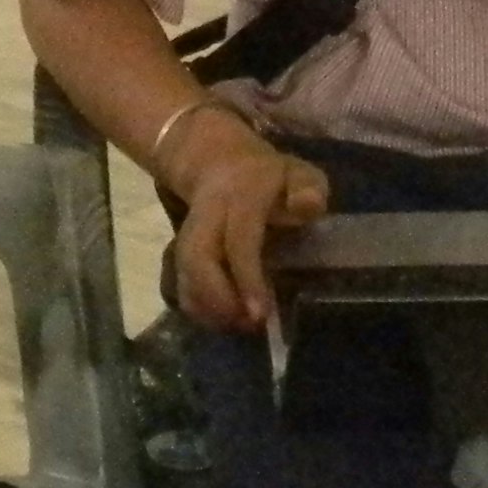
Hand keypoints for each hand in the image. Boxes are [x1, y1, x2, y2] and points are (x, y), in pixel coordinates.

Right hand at [163, 120, 333, 332]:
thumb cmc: (272, 179)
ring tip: (235, 326)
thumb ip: (308, 188)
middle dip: (216, 298)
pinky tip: (219, 320)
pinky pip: (179, 278)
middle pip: (196, 256)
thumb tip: (308, 207)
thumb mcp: (298, 174)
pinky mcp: (181, 247)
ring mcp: (189, 230)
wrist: (219, 161)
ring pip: (184, 270)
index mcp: (240, 196)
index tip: (259, 314)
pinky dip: (196, 305)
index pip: (238, 239)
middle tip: (246, 325)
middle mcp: (208, 214)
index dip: (246, 277)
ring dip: (205, 305)